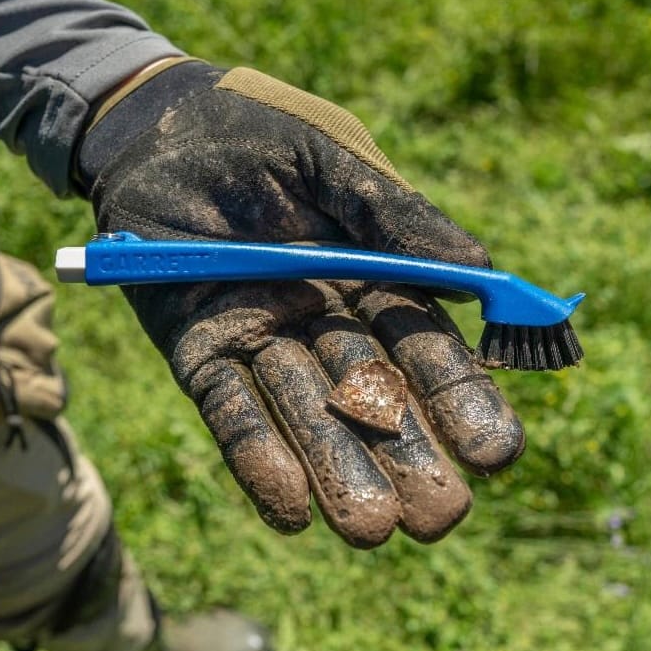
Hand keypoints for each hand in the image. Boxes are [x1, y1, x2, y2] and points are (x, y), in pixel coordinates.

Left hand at [76, 59, 523, 547]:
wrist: (152, 119)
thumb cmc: (256, 127)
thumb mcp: (335, 160)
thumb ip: (399, 215)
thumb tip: (486, 273)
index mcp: (367, 276)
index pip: (422, 346)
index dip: (460, 398)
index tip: (498, 451)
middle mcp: (318, 319)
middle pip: (370, 396)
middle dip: (406, 455)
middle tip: (441, 516)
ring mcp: (256, 337)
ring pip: (304, 414)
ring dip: (337, 471)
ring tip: (373, 530)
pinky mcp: (194, 347)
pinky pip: (228, 408)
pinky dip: (256, 455)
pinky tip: (290, 508)